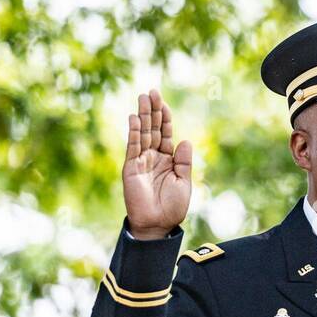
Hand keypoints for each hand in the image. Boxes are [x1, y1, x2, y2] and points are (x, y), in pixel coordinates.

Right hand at [122, 88, 191, 239]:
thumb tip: (185, 140)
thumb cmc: (172, 207)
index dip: (165, 118)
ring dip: (142, 116)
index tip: (163, 102)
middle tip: (152, 91)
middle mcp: (153, 157)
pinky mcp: (131, 168)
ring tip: (142, 97)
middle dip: (152, 110)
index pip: (165, 133)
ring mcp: (141, 161)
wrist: (158, 225)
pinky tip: (134, 118)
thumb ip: (184, 161)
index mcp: (167, 159)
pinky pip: (133, 147)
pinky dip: (134, 133)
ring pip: (142, 134)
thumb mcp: (184, 181)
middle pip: (152, 129)